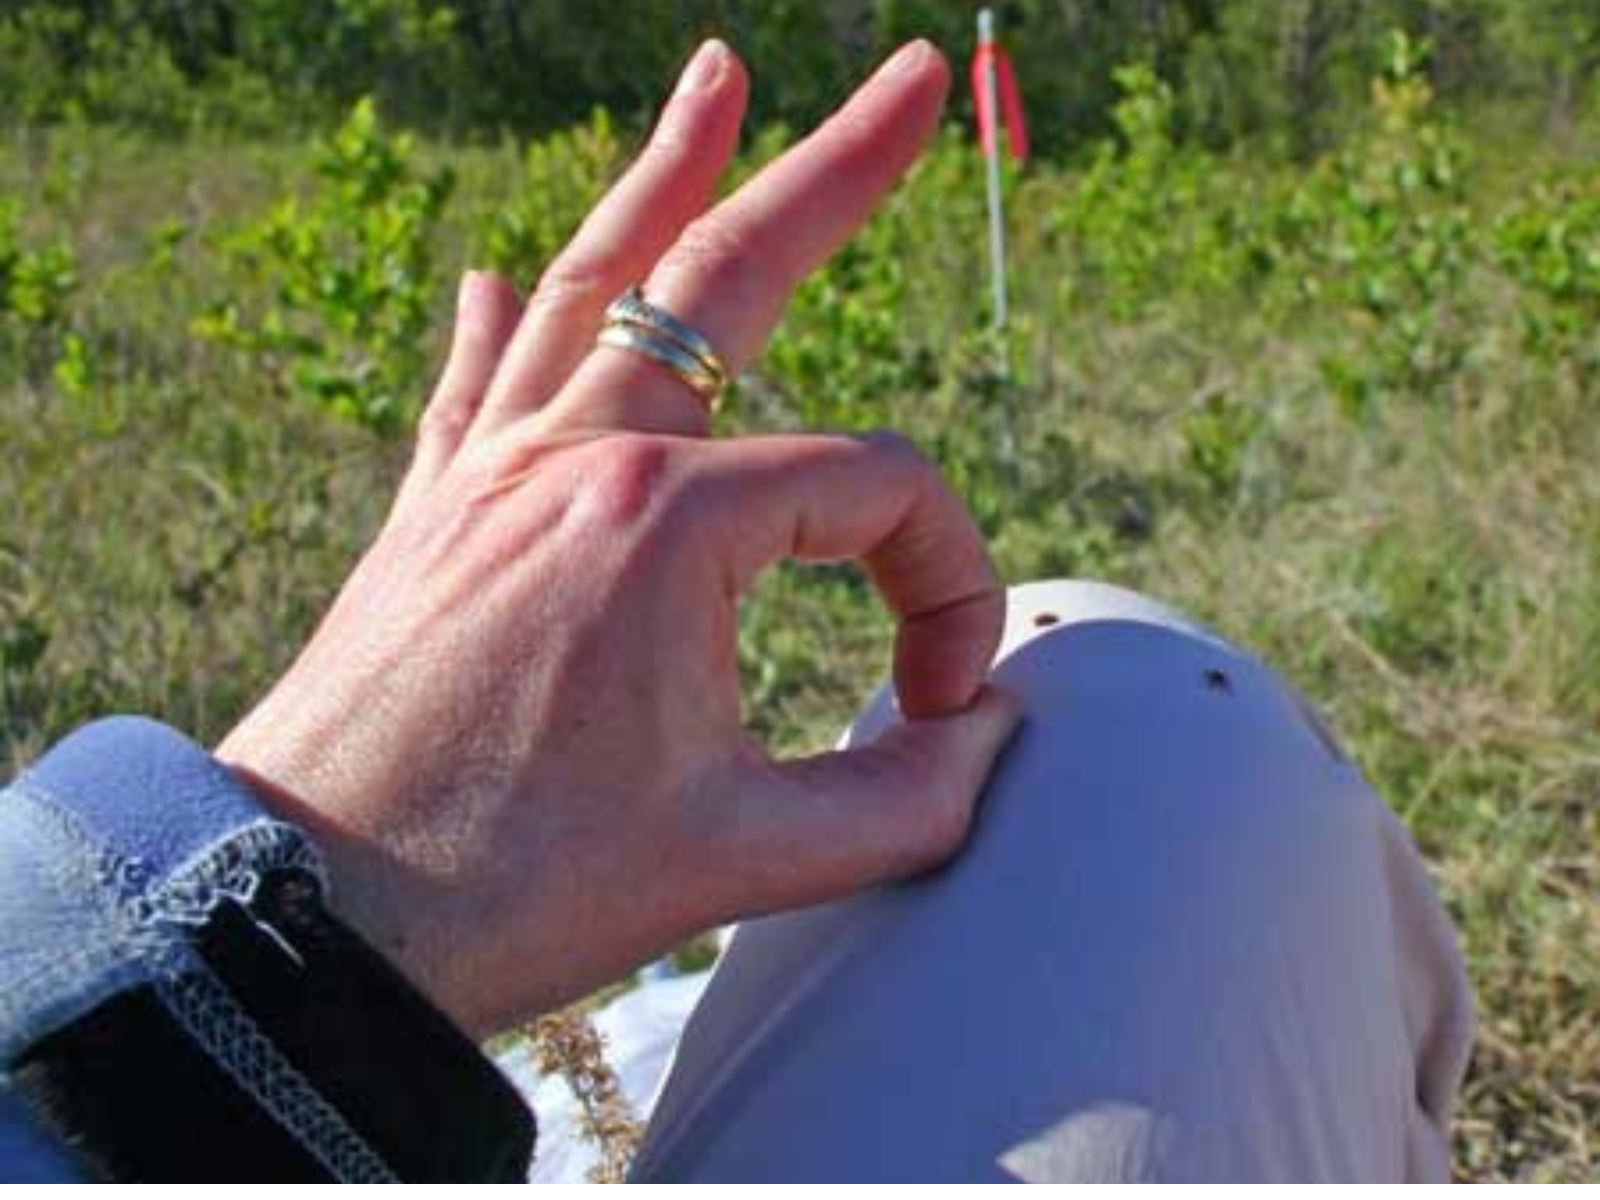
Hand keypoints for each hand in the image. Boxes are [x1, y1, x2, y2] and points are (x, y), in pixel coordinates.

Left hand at [218, 39, 1019, 1038]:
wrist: (298, 920)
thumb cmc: (512, 890)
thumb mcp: (745, 861)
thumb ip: (905, 802)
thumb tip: (983, 740)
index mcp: (669, 522)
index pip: (881, 493)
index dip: (949, 589)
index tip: (937, 702)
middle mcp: (578, 458)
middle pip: (731, 272)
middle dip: (836, 168)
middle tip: (911, 82)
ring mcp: (493, 471)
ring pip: (596, 284)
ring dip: (664, 177)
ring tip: (715, 80)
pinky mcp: (435, 514)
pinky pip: (482, 381)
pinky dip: (510, 321)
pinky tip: (508, 275)